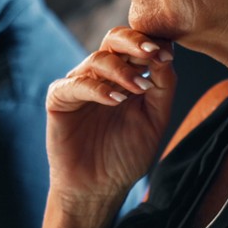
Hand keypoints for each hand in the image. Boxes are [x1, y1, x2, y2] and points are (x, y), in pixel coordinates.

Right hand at [45, 27, 176, 212]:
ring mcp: (79, 85)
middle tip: (152, 53)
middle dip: (135, 42)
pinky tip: (116, 100)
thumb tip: (167, 54)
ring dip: (122, 70)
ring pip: (97, 59)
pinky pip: (75, 84)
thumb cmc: (126, 155)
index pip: (137, 45)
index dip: (152, 43)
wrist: (99, 188)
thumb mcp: (155, 119)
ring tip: (139, 88)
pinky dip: (97, 89)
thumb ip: (163, 86)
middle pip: (114, 39)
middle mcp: (101, 75)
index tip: (168, 53)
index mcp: (125, 75)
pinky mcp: (59, 99)